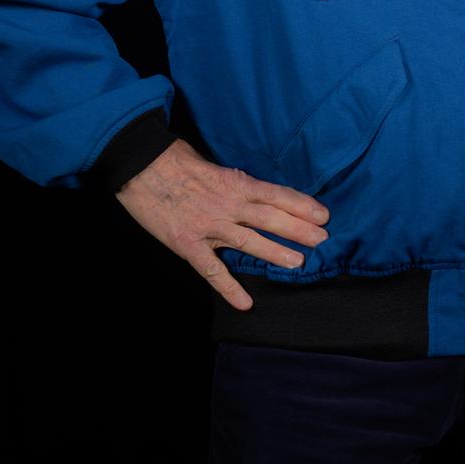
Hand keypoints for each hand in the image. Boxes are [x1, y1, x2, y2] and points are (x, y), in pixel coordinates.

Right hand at [115, 139, 330, 308]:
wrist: (141, 166)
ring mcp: (208, 226)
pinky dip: (229, 288)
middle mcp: (228, 205)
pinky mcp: (188, 244)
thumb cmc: (178, 160)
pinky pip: (212, 270)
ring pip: (248, 242)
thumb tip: (259, 194)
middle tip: (323, 239)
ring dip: (274, 252)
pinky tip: (245, 303)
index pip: (277, 194)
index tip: (323, 214)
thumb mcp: (216, 166)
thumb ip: (237, 183)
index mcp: (236, 183)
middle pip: (270, 217)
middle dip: (298, 229)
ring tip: (298, 263)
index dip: (301, 205)